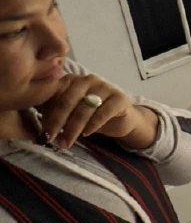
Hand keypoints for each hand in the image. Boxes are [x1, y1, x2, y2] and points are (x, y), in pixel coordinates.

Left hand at [38, 72, 155, 148]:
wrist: (120, 119)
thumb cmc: (91, 115)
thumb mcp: (69, 112)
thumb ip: (54, 111)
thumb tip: (37, 123)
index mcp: (71, 80)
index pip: (54, 94)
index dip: (46, 114)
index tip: (42, 133)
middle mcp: (87, 80)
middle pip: (67, 101)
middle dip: (57, 123)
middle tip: (50, 139)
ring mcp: (104, 87)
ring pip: (84, 109)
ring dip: (73, 128)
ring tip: (66, 143)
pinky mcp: (119, 98)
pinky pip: (103, 112)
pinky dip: (93, 125)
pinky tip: (87, 134)